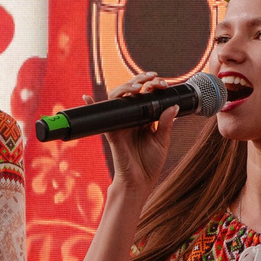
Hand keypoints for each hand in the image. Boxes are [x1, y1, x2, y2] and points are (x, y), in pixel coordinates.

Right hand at [96, 75, 186, 207]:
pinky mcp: (112, 132)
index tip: (163, 84)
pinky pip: (102, 117)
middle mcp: (132, 117)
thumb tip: (172, 105)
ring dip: (125, 87)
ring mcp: (121, 123)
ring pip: (118, 98)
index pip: (147, 95)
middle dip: (141, 80)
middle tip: (153, 78)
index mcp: (145, 118)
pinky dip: (92, 106)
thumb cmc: (150, 163)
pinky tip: (87, 98)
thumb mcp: (162, 141)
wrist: (140, 182)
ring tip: (137, 86)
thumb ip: (166, 123)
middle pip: (132, 92)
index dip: (154, 86)